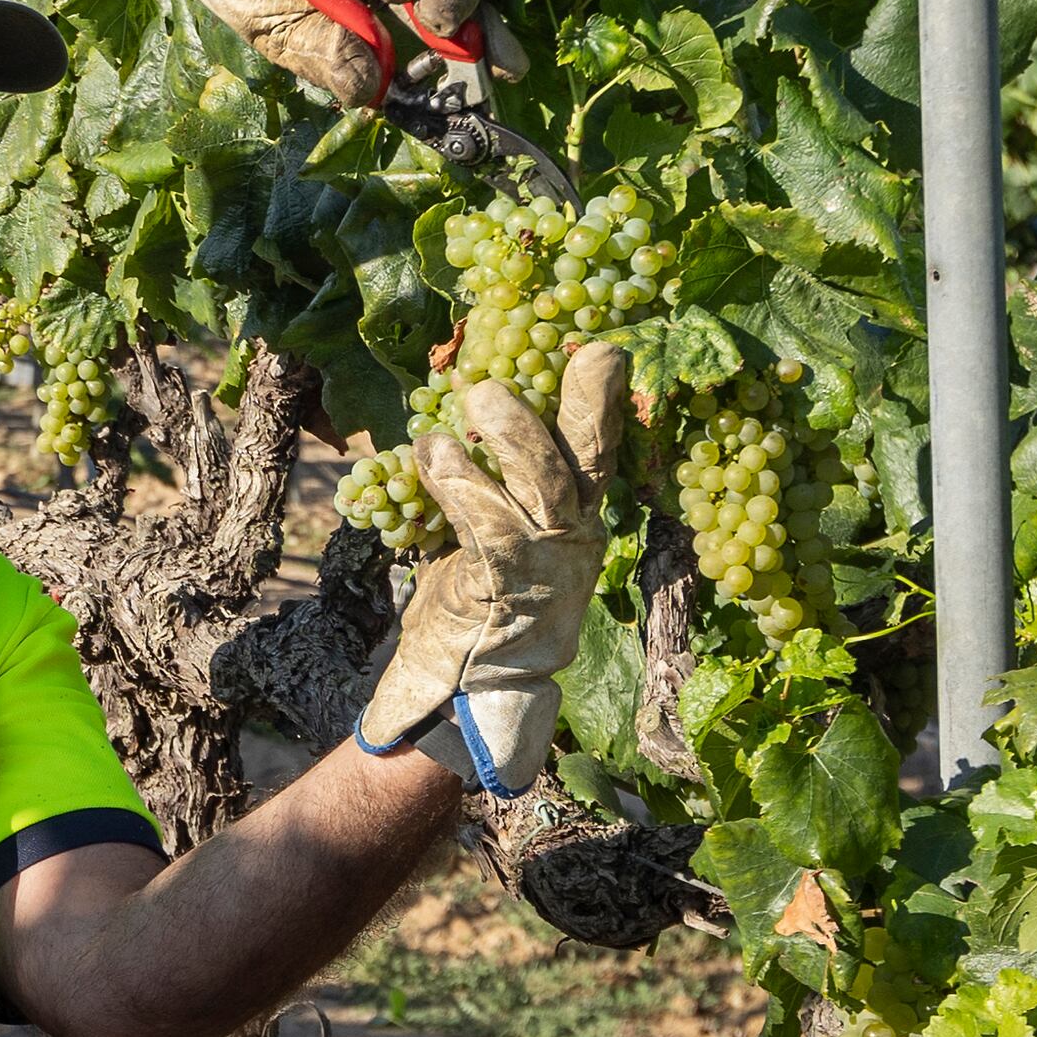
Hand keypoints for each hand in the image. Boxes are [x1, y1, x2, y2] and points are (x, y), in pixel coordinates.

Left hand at [356, 340, 625, 792]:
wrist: (465, 690)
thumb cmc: (478, 599)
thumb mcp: (495, 533)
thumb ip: (492, 479)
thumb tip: (466, 401)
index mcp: (576, 518)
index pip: (600, 450)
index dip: (603, 400)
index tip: (606, 346)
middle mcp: (571, 537)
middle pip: (588, 460)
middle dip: (585, 403)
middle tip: (581, 351)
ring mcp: (542, 565)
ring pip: (541, 487)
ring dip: (512, 438)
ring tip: (477, 395)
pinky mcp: (503, 590)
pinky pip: (486, 530)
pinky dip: (458, 487)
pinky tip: (430, 451)